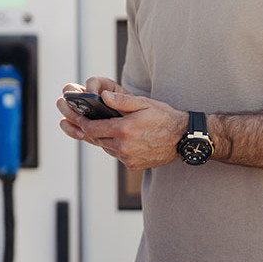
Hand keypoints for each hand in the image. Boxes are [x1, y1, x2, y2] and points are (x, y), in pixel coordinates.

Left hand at [56, 79, 186, 170]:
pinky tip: (123, 139)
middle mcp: (123, 147)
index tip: (79, 116)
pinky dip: (116, 147)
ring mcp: (128, 158)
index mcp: (123, 130)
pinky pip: (117, 156)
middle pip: (96, 139)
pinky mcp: (132, 165)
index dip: (83, 122)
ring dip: (104, 139)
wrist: (182, 138)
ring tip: (108, 128)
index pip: (92, 128)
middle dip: (91, 129)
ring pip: (106, 148)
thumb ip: (121, 100)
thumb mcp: (143, 103)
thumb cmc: (163, 117)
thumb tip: (102, 96)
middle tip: (88, 121)